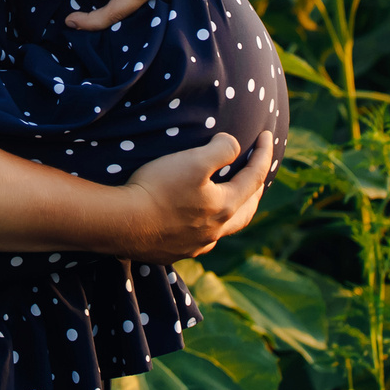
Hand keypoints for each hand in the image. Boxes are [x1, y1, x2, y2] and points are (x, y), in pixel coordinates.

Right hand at [117, 132, 272, 259]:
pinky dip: (208, 225)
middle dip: (256, 189)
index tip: (268, 136)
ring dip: (233, 211)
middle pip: (246, 211)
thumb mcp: (194, 160)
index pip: (254, 178)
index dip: (264, 154)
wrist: (122, 222)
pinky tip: (197, 221)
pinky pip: (201, 239)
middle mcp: (215, 232)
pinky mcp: (174, 252)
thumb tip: (233, 145)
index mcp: (225, 207)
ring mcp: (195, 246)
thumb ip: (222, 149)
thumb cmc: (159, 187)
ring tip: (231, 199)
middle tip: (257, 172)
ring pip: (224, 228)